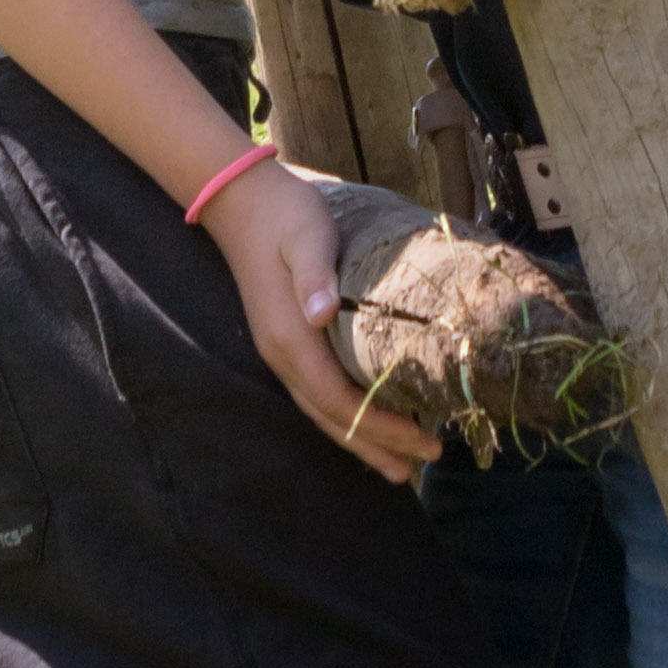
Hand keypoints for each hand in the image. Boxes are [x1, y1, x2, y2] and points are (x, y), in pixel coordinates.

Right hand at [198, 158, 437, 482]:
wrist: (243, 201)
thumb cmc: (286, 216)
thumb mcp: (308, 238)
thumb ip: (315, 275)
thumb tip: (320, 315)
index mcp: (291, 340)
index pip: (340, 402)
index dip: (380, 428)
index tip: (424, 442)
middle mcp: (282, 356)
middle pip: (330, 418)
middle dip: (375, 445)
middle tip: (420, 466)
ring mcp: (279, 351)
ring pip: (321, 411)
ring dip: (359, 439)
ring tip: (397, 464)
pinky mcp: (284, 340)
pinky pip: (316, 394)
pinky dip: (344, 416)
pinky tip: (364, 419)